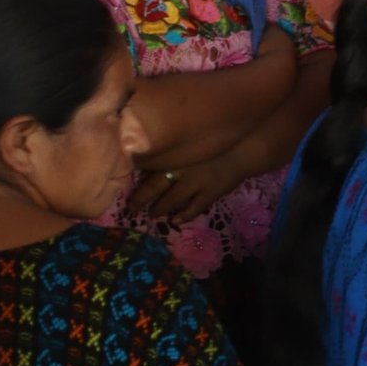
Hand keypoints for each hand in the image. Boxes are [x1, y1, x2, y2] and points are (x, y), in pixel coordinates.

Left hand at [128, 154, 249, 222]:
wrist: (242, 149)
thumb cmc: (212, 145)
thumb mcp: (188, 145)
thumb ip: (170, 153)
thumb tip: (147, 163)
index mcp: (173, 154)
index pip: (146, 166)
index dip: (134, 176)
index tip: (124, 183)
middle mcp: (180, 169)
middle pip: (154, 186)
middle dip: (141, 198)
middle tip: (131, 207)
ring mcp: (196, 182)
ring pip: (172, 199)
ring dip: (160, 208)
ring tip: (152, 214)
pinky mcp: (210, 193)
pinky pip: (194, 207)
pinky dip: (184, 215)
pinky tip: (176, 220)